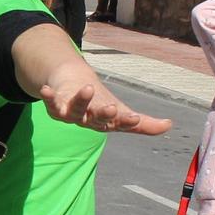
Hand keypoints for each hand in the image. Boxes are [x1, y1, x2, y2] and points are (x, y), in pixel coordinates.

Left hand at [39, 63, 172, 135]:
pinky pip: (51, 102)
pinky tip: (45, 90)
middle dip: (104, 113)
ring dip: (81, 101)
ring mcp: (71, 114)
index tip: (135, 118)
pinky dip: (48, 97)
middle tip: (111, 108)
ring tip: (88, 88)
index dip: (127, 122)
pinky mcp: (56, 105)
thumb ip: (143, 124)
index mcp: (107, 122)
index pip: (120, 123)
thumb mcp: (122, 113)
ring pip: (76, 110)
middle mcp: (89, 120)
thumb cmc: (101, 106)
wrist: (73, 95)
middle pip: (97, 118)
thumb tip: (169, 126)